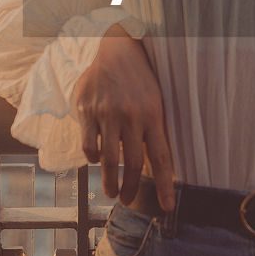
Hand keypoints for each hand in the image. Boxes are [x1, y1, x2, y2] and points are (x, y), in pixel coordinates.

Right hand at [74, 23, 175, 210]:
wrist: (117, 48)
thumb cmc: (141, 79)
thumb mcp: (156, 101)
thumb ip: (156, 130)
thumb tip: (161, 166)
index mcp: (153, 115)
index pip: (162, 158)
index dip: (165, 186)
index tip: (167, 208)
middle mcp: (131, 116)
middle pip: (134, 164)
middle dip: (132, 188)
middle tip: (128, 200)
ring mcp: (107, 112)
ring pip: (108, 159)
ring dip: (110, 181)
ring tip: (111, 191)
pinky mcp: (87, 109)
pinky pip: (88, 144)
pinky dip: (91, 157)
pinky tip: (95, 160)